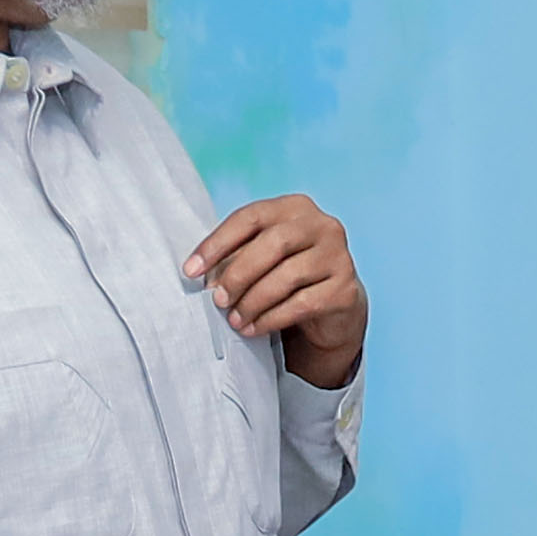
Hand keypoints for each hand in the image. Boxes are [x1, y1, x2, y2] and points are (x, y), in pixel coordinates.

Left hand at [186, 192, 363, 388]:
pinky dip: (272, 318)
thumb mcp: (262, 257)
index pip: (251, 217)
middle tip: (217, 300)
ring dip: (253, 301)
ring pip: (287, 276)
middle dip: (238, 274)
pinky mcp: (346, 289)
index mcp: (295, 207)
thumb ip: (237, 255)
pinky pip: (302, 304)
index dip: (217, 243)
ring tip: (234, 319)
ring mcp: (339, 256)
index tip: (191, 270)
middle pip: (273, 244)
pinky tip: (254, 328)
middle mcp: (322, 225)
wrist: (333, 305)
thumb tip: (203, 276)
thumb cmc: (288, 274)